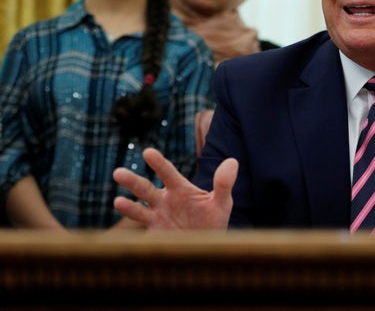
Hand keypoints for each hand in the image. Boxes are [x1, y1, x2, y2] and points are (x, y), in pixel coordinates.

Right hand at [113, 147, 237, 229]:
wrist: (208, 246)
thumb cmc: (213, 220)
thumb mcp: (222, 202)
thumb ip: (224, 183)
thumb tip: (233, 161)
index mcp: (179, 189)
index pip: (168, 173)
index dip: (159, 163)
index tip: (148, 152)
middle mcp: (164, 201)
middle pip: (145, 189)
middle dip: (132, 181)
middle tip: (117, 173)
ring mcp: (157, 219)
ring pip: (138, 210)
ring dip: (127, 207)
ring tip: (117, 202)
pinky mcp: (154, 237)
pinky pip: (141, 234)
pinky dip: (132, 233)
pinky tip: (123, 234)